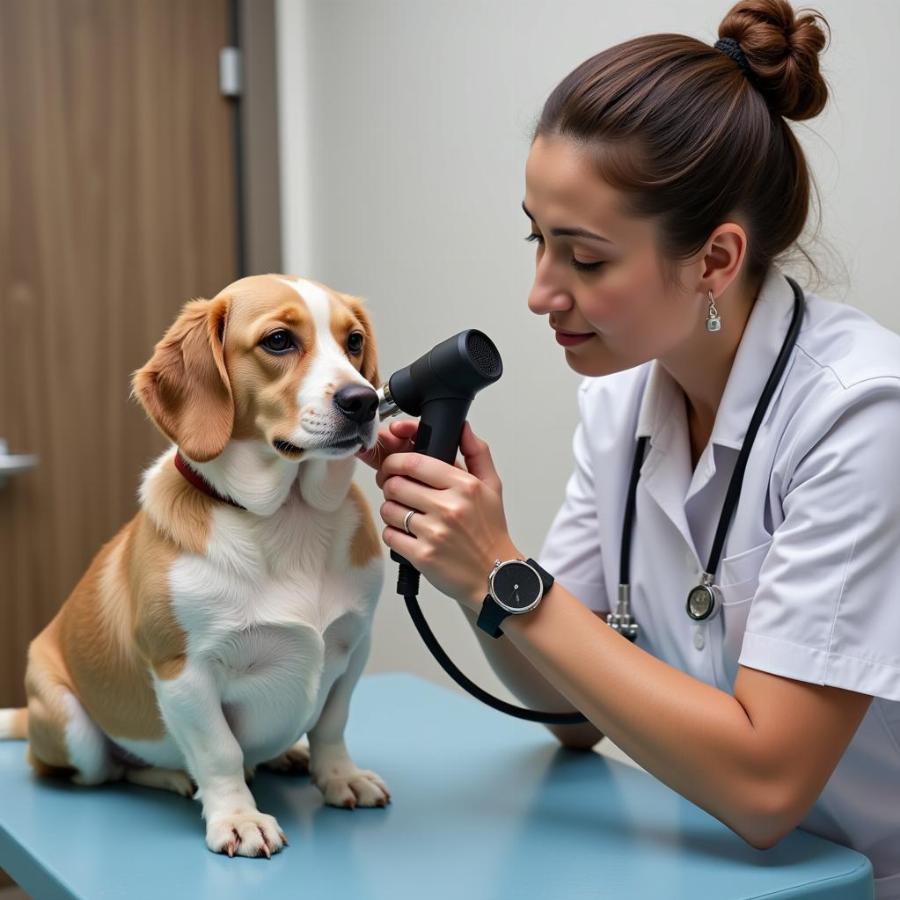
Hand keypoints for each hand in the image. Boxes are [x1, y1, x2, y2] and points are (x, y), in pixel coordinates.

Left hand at [375, 420, 520, 610]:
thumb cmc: (491, 531)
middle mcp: (449, 507)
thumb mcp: (492, 487)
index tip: (394, 467)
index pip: (413, 462)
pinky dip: (394, 534)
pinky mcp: (422, 556)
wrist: (496, 577)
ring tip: (407, 516)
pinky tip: (409, 535)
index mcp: (464, 486)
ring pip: (389, 509)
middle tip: (399, 492)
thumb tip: (462, 427)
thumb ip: (477, 452)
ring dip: (392, 511)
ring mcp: (435, 533)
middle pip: (395, 484)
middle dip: (391, 486)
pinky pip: (390, 535)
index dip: (395, 462)